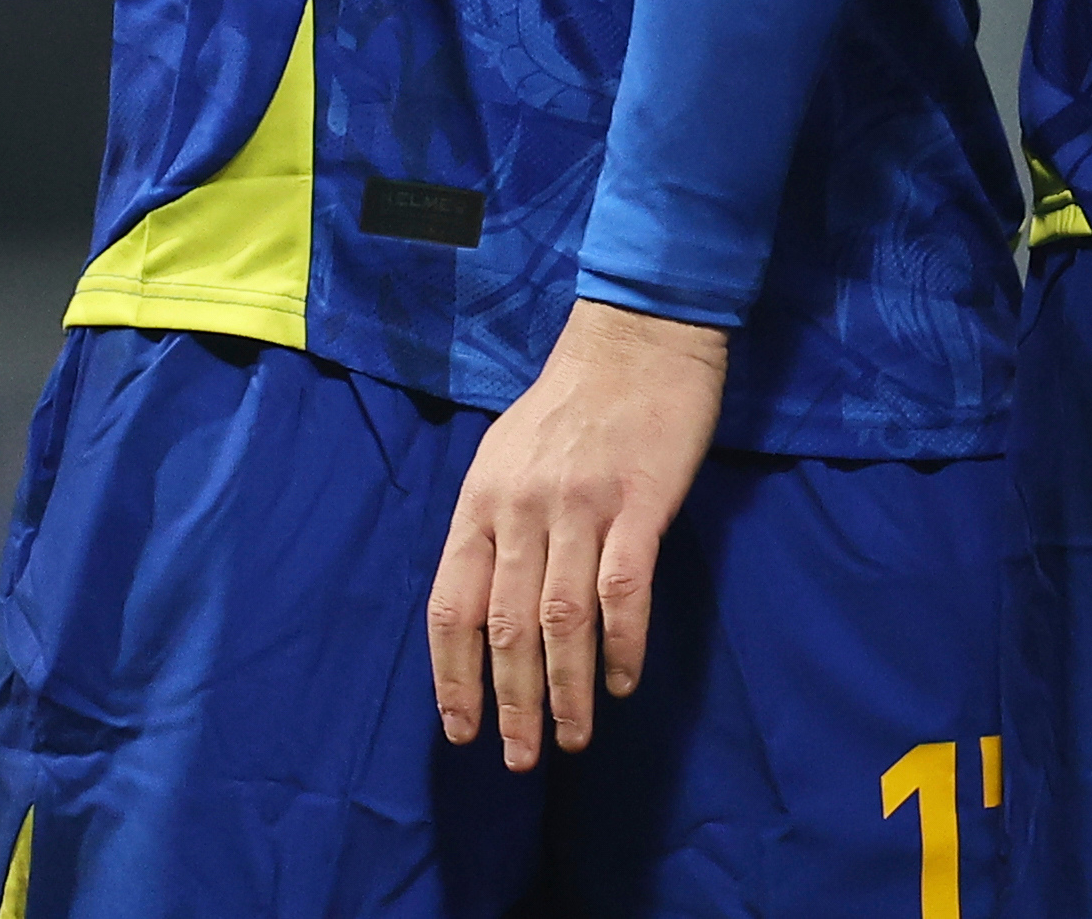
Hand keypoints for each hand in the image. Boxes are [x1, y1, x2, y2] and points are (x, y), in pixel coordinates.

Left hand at [426, 300, 727, 767]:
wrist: (638, 333)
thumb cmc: (572, 398)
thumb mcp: (506, 454)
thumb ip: (494, 524)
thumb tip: (484, 610)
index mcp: (481, 499)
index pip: (452, 606)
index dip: (453, 678)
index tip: (462, 731)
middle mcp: (522, 507)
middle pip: (505, 626)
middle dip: (510, 702)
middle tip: (519, 758)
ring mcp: (581, 505)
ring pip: (562, 619)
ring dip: (564, 690)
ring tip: (571, 739)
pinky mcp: (640, 501)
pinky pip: (624, 590)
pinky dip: (621, 645)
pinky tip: (620, 682)